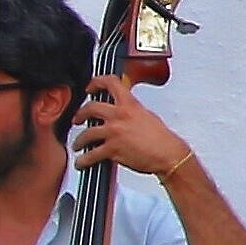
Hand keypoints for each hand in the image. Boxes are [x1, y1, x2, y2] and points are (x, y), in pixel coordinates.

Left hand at [67, 78, 191, 179]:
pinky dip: (83, 160)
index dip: (96, 82)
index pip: (110, 83)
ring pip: (86, 133)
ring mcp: (114, 132)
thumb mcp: (146, 115)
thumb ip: (131, 111)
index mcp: (130, 104)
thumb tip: (121, 111)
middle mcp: (119, 116)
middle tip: (77, 119)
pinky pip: (91, 154)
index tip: (90, 88)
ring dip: (79, 141)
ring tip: (77, 145)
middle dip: (80, 114)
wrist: (169, 155)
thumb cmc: (162, 138)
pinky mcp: (112, 149)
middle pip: (90, 108)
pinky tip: (81, 162)